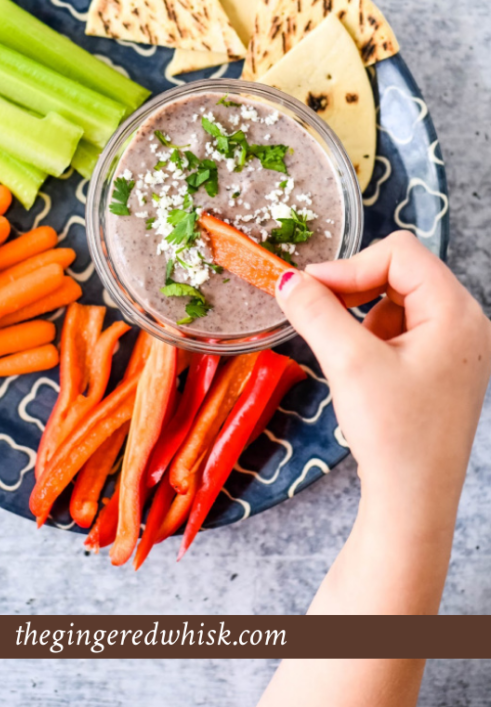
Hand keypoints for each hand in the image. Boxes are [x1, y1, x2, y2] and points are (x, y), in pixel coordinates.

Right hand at [276, 232, 490, 532]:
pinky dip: (373, 335)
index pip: (400, 253)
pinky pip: (404, 327)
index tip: (310, 289)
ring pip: (399, 299)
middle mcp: (466, 323)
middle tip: (316, 310)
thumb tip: (289, 280)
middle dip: (354, 287)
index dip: (350, 265)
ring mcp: (458, 346)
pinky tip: (360, 369)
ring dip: (362, 313)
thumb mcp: (348, 363)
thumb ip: (316, 312)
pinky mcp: (443, 366)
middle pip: (401, 271)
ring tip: (344, 352)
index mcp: (457, 313)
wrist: (413, 501)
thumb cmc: (395, 436)